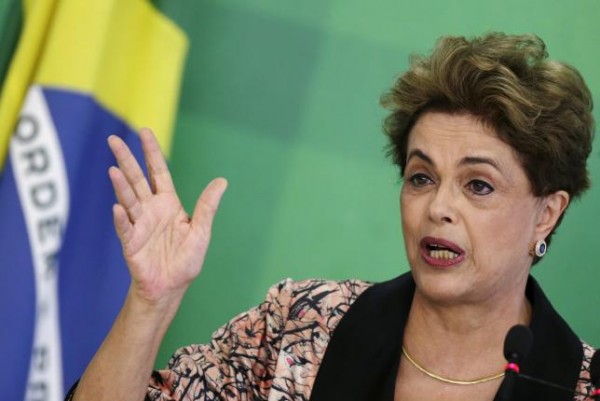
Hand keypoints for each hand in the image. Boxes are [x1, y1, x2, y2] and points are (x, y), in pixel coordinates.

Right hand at [108, 128, 226, 304]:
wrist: (171, 287)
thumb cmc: (185, 260)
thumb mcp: (200, 231)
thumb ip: (207, 206)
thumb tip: (222, 181)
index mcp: (168, 204)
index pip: (158, 172)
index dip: (152, 153)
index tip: (145, 132)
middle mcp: (151, 210)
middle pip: (137, 180)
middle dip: (126, 160)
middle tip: (113, 140)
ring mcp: (139, 224)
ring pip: (128, 200)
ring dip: (121, 186)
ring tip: (114, 170)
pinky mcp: (131, 243)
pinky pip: (126, 228)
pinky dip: (122, 219)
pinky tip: (118, 208)